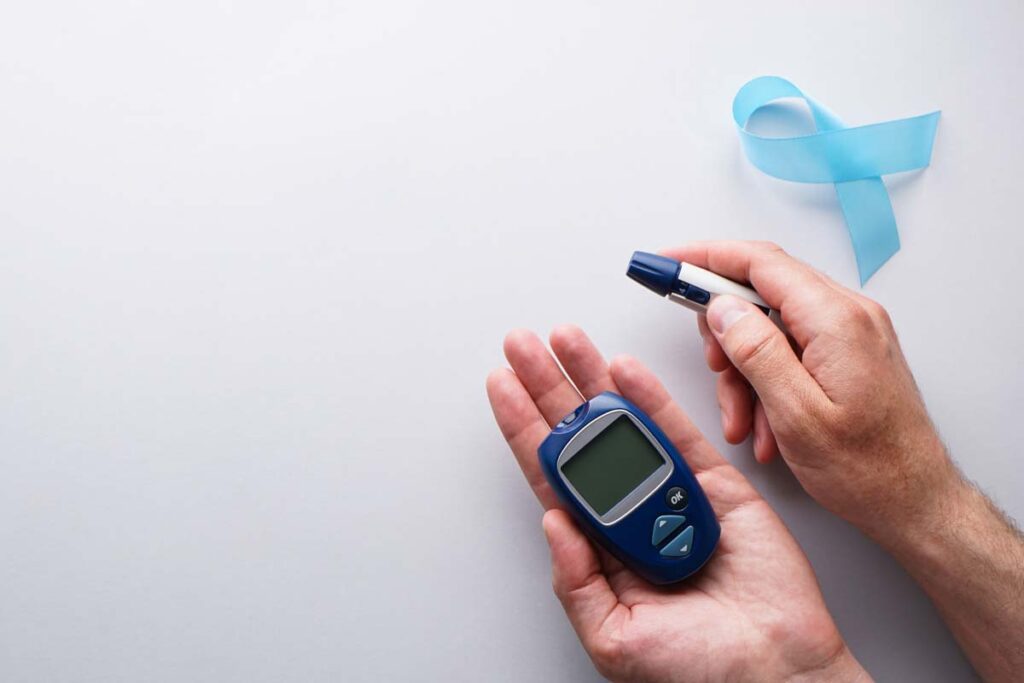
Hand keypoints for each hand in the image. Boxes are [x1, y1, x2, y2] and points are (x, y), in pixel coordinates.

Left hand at [486, 326, 867, 682]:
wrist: (777, 673)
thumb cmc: (700, 671)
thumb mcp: (615, 639)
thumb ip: (576, 582)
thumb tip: (550, 522)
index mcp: (601, 546)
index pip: (553, 474)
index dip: (524, 428)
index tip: (502, 387)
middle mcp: (631, 511)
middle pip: (580, 436)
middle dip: (547, 386)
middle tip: (521, 344)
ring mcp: (672, 493)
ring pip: (623, 422)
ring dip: (591, 377)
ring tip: (563, 339)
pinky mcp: (715, 485)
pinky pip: (677, 432)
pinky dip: (650, 398)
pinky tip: (621, 370)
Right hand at [668, 241, 955, 543]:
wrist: (915, 502)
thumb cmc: (870, 470)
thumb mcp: (796, 414)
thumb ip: (756, 351)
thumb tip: (723, 308)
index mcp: (836, 320)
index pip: (759, 262)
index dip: (705, 258)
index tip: (669, 265)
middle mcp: (849, 315)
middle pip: (762, 293)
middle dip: (726, 333)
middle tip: (714, 368)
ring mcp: (851, 333)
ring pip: (771, 327)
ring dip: (746, 370)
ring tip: (745, 417)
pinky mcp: (849, 353)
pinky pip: (792, 349)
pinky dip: (768, 380)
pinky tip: (766, 421)